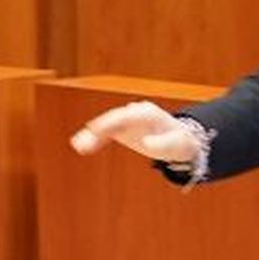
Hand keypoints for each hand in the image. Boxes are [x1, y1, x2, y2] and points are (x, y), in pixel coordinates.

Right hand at [71, 100, 200, 163]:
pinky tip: (83, 147)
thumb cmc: (180, 142)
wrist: (180, 141)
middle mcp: (135, 112)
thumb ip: (163, 144)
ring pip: (106, 125)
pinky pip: (106, 133)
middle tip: (83, 142)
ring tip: (78, 146)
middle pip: (113, 119)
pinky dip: (95, 139)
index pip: (126, 115)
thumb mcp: (177, 144)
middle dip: (98, 129)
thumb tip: (147, 144)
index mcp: (147, 113)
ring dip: (92, 135)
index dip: (111, 122)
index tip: (98, 130)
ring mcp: (127, 120)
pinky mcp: (123, 129)